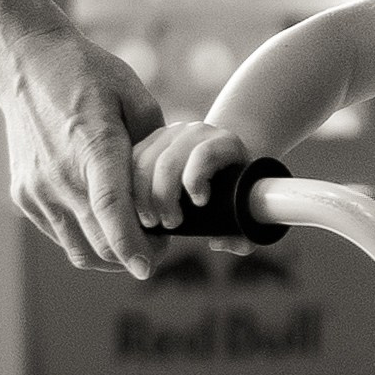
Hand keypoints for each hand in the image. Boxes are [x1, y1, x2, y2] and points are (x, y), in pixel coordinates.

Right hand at [0, 14, 162, 278]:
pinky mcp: (24, 197)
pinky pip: (61, 235)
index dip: (131, 246)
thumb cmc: (88, 75)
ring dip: (109, 255)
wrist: (26, 65)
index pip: (110, 210)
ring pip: (79, 250)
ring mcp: (37, 190)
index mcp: (93, 147)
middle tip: (159, 243)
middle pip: (100, 243)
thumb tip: (167, 185)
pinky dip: (85, 238)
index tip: (148, 268)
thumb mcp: (134, 96)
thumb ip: (156, 145)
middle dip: (134, 254)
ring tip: (131, 238)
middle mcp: (60, 176)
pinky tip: (100, 218)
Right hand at [133, 116, 249, 233]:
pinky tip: (135, 209)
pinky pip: (130, 161)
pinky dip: (128, 187)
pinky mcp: (149, 140)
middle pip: (169, 161)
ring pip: (144, 161)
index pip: (206, 154)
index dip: (197, 179)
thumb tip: (218, 242)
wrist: (222, 165)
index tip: (199, 204)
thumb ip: (242, 234)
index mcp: (225, 144)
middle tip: (169, 225)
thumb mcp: (246, 210)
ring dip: (142, 197)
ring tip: (151, 222)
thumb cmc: (236, 192)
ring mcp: (170, 134)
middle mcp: (197, 133)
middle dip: (163, 198)